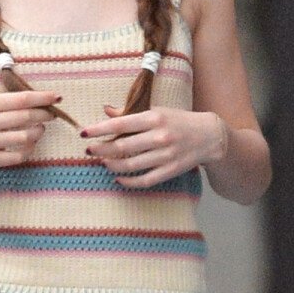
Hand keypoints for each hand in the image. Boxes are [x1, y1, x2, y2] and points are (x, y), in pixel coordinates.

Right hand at [0, 89, 61, 170]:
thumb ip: (8, 103)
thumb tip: (40, 99)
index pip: (20, 99)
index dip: (41, 98)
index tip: (56, 97)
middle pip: (25, 117)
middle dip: (44, 114)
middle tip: (51, 114)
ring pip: (24, 137)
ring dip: (38, 132)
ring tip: (40, 129)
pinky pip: (18, 156)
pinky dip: (29, 149)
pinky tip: (30, 144)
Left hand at [81, 104, 229, 188]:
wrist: (209, 136)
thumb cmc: (179, 121)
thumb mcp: (157, 111)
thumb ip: (131, 113)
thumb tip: (106, 111)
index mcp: (154, 118)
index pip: (120, 124)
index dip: (99, 129)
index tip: (84, 133)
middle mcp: (159, 137)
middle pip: (122, 146)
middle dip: (101, 149)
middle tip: (90, 150)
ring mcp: (165, 155)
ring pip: (130, 164)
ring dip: (112, 164)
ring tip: (103, 161)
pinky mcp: (170, 170)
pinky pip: (144, 180)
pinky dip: (128, 181)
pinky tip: (118, 178)